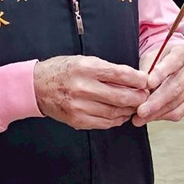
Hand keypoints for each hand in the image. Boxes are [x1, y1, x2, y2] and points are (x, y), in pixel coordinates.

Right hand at [34, 56, 149, 129]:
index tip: (146, 81)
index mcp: (86, 68)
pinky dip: (116, 119)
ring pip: (114, 112)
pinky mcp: (77, 120)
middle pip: (120, 97)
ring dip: (128, 110)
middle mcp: (83, 87)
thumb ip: (107, 69)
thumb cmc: (63, 70)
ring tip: (134, 105)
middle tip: (145, 96)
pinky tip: (120, 114)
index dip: (138, 79)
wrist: (37, 87)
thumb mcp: (84, 61)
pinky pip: (104, 123)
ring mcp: (79, 106)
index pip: (120, 75)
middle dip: (138, 98)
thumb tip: (134, 78)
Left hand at [133, 37, 183, 124]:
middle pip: (175, 87)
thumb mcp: (152, 55)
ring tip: (141, 118)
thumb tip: (139, 88)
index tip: (149, 83)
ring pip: (176, 102)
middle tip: (141, 110)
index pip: (173, 62)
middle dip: (156, 101)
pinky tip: (152, 117)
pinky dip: (163, 116)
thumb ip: (147, 69)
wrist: (179, 60)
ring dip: (157, 112)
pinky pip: (179, 111)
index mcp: (183, 52)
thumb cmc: (163, 57)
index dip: (161, 73)